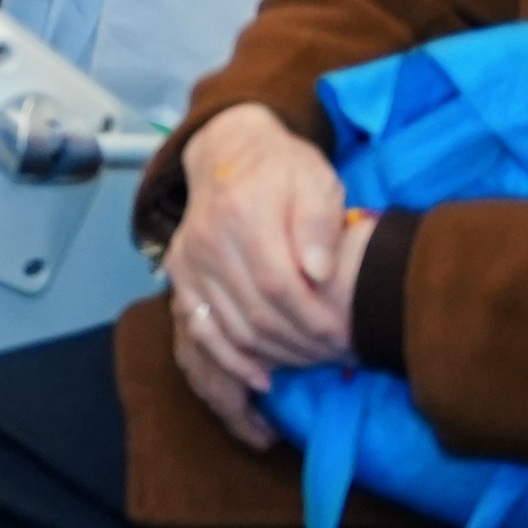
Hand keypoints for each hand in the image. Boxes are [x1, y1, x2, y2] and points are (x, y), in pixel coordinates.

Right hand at [162, 103, 372, 446]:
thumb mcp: (317, 180)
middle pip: (255, 315)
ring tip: (312, 363)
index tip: (347, 336)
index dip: (316, 320)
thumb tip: (319, 274)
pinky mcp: (180, 274)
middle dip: (302, 346)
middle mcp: (206, 240)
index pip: (280, 287)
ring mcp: (188, 260)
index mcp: (242, 213)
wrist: (228, 149)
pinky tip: (259, 378)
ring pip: (230, 329)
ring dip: (274, 357)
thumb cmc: (283, 167)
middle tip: (339, 357)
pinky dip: (228, 360)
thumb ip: (319, 225)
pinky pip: (199, 328)